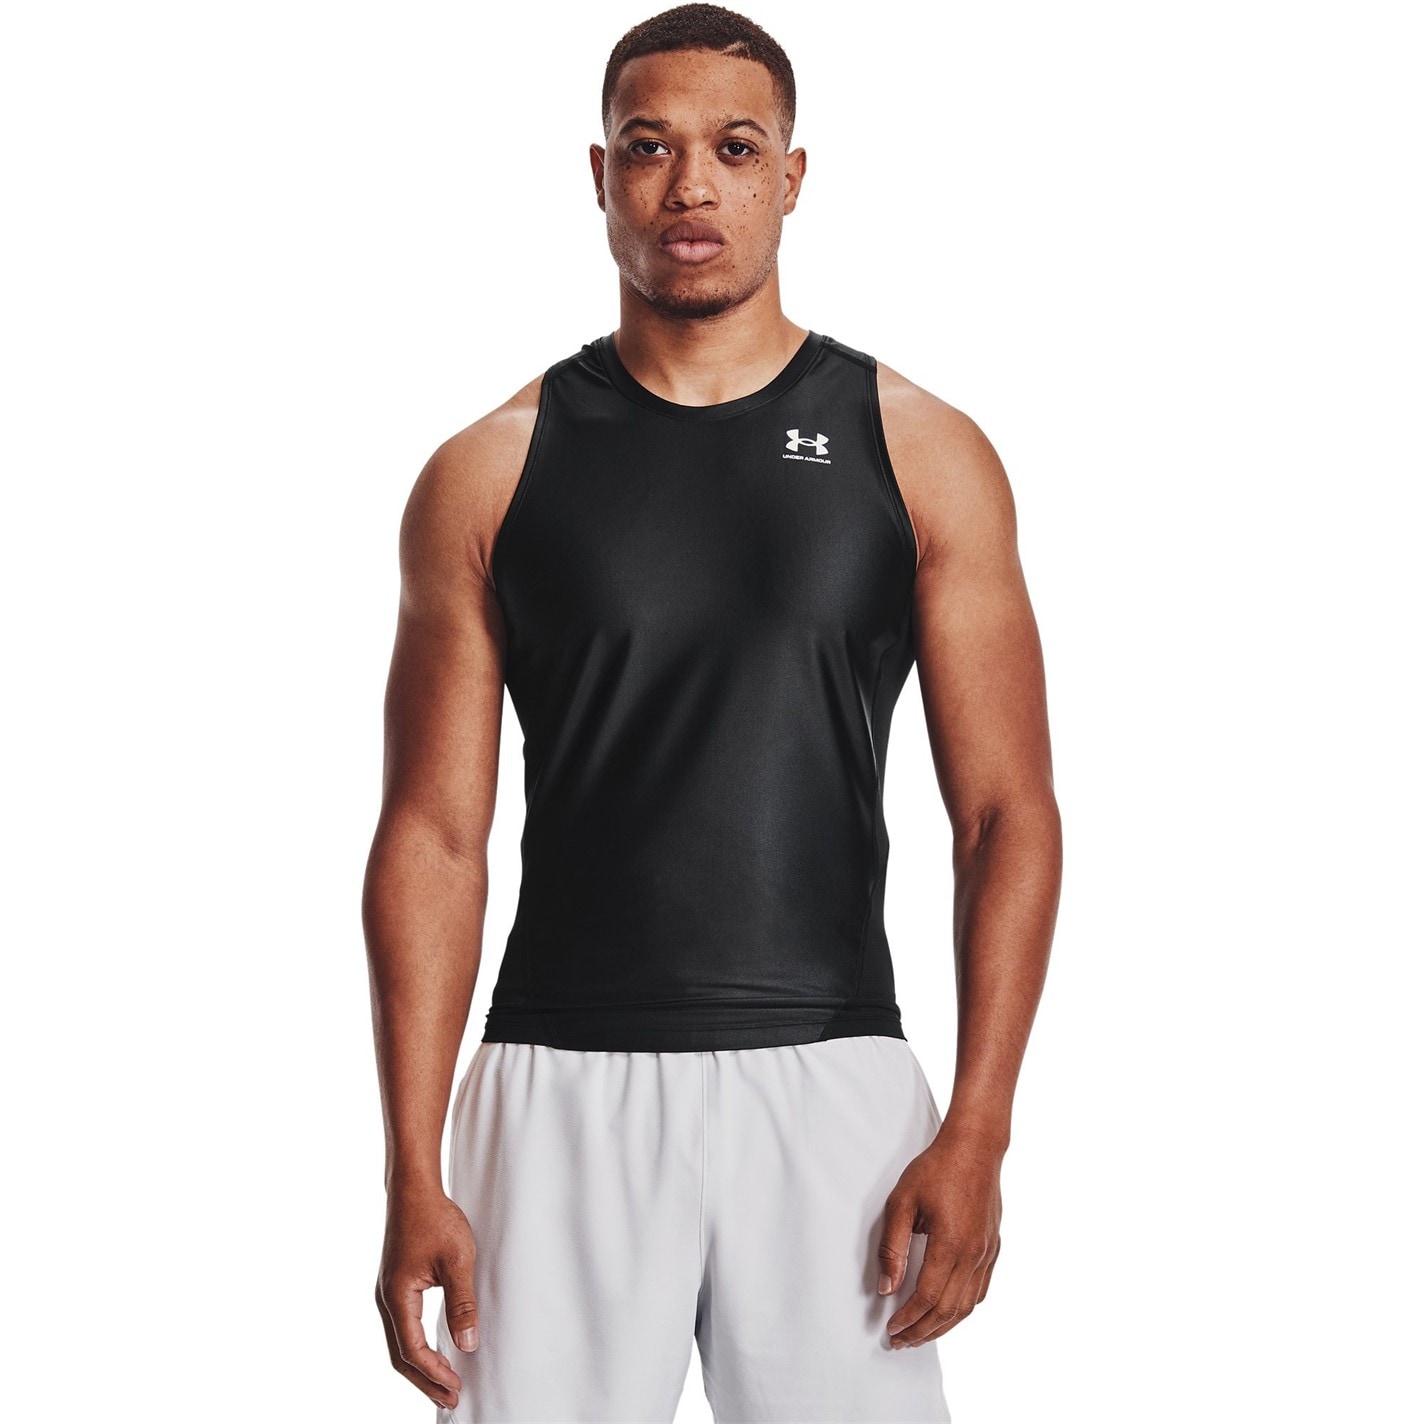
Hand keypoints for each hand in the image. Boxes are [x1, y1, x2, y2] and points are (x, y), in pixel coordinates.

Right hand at [375, 1184, 480, 1409]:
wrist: (414, 1189)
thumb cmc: (435, 1218)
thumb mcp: (457, 1260)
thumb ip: (462, 1303)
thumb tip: (468, 1345)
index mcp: (397, 1296)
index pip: (413, 1349)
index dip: (434, 1372)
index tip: (457, 1387)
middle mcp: (387, 1299)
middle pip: (401, 1354)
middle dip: (425, 1379)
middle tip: (451, 1399)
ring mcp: (389, 1292)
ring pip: (400, 1341)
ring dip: (421, 1365)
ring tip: (445, 1382)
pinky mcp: (396, 1284)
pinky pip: (403, 1326)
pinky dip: (417, 1346)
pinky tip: (435, 1351)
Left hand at [877, 1131, 1003, 1348]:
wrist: (975, 1147)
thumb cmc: (935, 1169)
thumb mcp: (902, 1201)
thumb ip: (893, 1246)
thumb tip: (887, 1287)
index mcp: (950, 1243)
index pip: (927, 1296)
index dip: (908, 1318)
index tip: (892, 1329)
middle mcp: (973, 1254)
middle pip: (948, 1309)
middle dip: (923, 1331)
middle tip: (901, 1342)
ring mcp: (987, 1252)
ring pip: (967, 1305)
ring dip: (943, 1326)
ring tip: (921, 1334)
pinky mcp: (994, 1247)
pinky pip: (980, 1290)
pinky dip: (963, 1308)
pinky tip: (948, 1311)